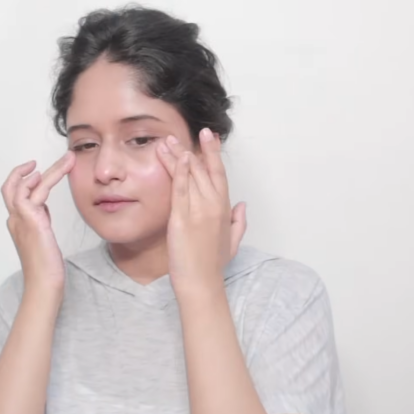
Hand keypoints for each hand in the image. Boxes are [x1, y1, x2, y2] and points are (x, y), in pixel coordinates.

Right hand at [0, 152, 74, 292]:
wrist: (44, 284)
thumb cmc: (46, 268)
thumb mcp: (43, 238)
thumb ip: (40, 221)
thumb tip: (43, 208)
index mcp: (18, 223)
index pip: (16, 195)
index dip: (25, 182)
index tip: (38, 174)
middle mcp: (15, 219)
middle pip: (10, 186)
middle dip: (21, 170)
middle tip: (37, 161)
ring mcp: (21, 219)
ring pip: (25, 184)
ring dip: (48, 169)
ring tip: (67, 160)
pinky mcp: (31, 220)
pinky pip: (37, 191)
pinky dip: (47, 178)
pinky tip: (59, 173)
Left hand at [156, 128, 246, 292]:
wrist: (201, 282)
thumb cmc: (213, 265)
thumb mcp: (233, 242)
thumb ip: (239, 222)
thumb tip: (242, 206)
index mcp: (224, 209)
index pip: (220, 175)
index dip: (214, 155)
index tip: (210, 138)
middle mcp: (214, 206)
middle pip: (206, 170)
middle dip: (200, 149)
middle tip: (193, 131)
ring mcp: (198, 210)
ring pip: (191, 175)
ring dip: (181, 155)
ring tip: (171, 140)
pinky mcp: (182, 218)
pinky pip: (181, 189)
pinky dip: (179, 171)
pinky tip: (177, 157)